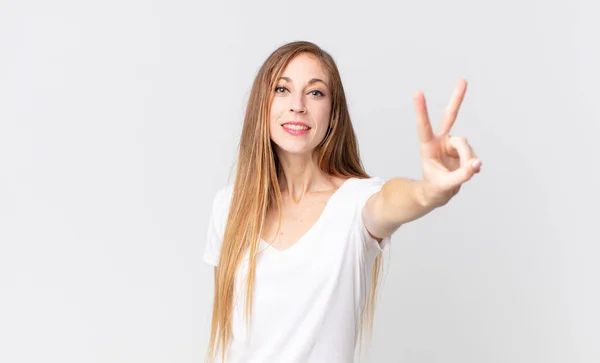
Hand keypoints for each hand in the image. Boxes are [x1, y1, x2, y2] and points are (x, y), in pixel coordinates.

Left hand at [413, 78, 481, 207]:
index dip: (421, 110)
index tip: (417, 92)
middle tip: (463, 80)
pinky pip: (473, 155)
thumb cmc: (435, 187)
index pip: (424, 126)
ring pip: (465, 145)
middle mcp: (441, 141)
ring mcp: (453, 144)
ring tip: (464, 171)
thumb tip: (477, 163)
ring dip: (467, 159)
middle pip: (450, 117)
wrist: (439, 192)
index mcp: (428, 146)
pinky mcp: (464, 150)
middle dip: (457, 99)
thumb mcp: (444, 185)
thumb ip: (460, 175)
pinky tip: (470, 170)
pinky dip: (472, 164)